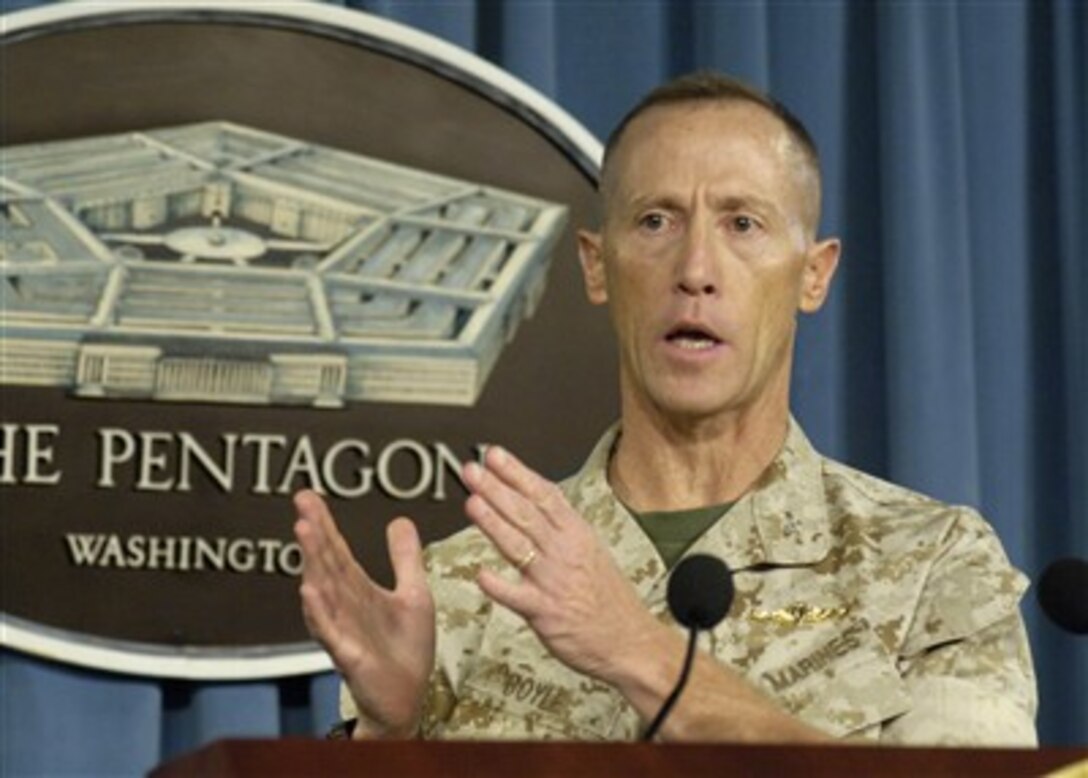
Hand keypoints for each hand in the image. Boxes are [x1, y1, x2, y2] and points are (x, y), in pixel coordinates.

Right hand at [293, 489, 434, 737]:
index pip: (337, 550)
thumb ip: (405, 558)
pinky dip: (319, 611)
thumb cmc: (406, 649)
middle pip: (326, 563)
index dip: (324, 523)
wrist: (409, 698)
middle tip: (301, 503)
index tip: (307, 495)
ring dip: (312, 561)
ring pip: (324, 590)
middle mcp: (345, 606)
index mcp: (358, 590)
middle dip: (314, 533)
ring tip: (304, 531)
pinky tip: (308, 590)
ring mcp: (343, 630)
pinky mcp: (350, 655)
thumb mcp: (413, 593)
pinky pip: (330, 631)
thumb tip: (399, 520)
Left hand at [461, 447, 664, 683]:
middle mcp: (564, 553)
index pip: (543, 495)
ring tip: (471, 502)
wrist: (630, 641)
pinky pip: (516, 597)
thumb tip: (534, 503)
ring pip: (518, 545)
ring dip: (492, 523)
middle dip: (496, 489)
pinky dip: (498, 586)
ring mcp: (553, 582)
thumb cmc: (608, 599)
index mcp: (577, 534)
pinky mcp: (545, 613)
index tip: (495, 456)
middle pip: (526, 513)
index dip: (517, 473)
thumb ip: (561, 528)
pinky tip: (481, 575)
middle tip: (473, 470)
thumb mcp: (592, 551)